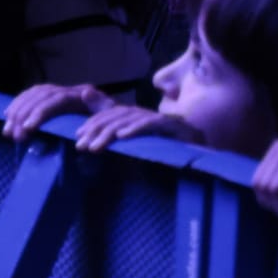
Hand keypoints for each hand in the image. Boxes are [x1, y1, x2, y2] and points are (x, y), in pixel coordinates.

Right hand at [0, 81, 115, 140]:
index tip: (27, 128)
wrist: (113, 118)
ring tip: (8, 131)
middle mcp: (67, 90)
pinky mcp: (53, 97)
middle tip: (13, 135)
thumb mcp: (109, 115)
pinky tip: (8, 115)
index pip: (54, 100)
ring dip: (17, 111)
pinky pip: (31, 95)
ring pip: (33, 95)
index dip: (39, 112)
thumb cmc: (110, 121)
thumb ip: (99, 105)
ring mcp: (59, 92)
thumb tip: (86, 91)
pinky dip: (18, 103)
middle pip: (40, 98)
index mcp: (80, 95)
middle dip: (23, 115)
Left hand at [68, 102, 193, 151]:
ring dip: (111, 132)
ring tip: (95, 147)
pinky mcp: (175, 127)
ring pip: (132, 119)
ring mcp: (163, 120)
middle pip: (119, 115)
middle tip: (81, 145)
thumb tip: (95, 129)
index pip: (113, 114)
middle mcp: (150, 116)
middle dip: (98, 128)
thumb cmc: (166, 158)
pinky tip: (123, 137)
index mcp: (140, 119)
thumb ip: (116, 137)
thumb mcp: (135, 151)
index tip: (77, 136)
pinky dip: (137, 128)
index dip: (94, 122)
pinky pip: (153, 124)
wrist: (200, 163)